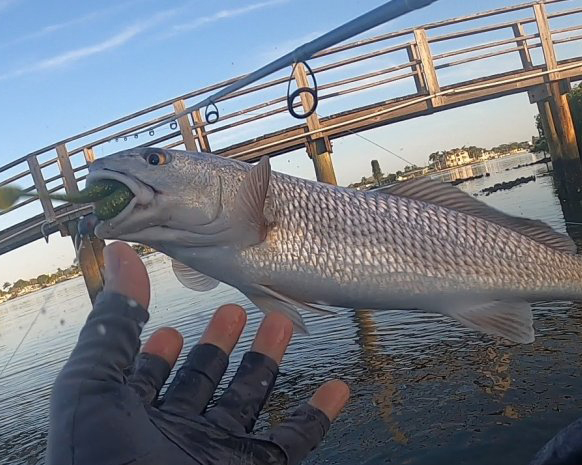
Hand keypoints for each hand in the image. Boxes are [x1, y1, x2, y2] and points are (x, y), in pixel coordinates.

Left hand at [47, 242, 349, 464]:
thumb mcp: (93, 388)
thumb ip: (114, 326)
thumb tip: (124, 258)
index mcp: (131, 417)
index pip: (148, 375)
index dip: (158, 350)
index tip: (173, 325)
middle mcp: (176, 433)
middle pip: (204, 379)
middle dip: (219, 343)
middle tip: (235, 309)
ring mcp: (218, 451)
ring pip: (249, 399)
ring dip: (267, 361)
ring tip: (280, 322)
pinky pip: (296, 441)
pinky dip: (319, 415)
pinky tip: (337, 388)